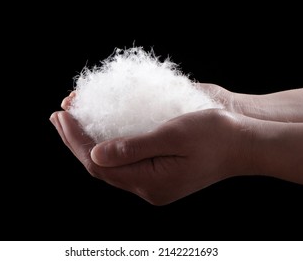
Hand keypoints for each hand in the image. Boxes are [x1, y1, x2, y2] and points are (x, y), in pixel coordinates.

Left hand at [50, 95, 252, 204]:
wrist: (244, 145)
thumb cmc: (215, 135)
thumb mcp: (173, 136)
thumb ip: (133, 147)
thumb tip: (95, 154)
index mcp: (151, 182)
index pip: (99, 164)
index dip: (76, 140)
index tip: (62, 115)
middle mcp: (149, 187)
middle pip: (101, 167)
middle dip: (76, 141)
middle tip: (59, 115)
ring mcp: (154, 182)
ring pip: (111, 165)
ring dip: (89, 142)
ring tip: (72, 120)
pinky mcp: (160, 173)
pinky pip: (125, 162)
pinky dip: (108, 145)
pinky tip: (100, 132)